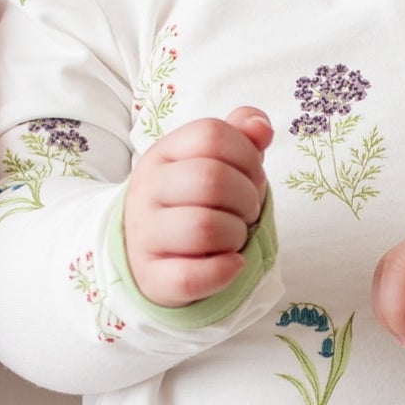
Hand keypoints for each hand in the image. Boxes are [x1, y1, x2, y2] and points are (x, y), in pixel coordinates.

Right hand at [123, 106, 271, 305]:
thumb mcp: (212, 163)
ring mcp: (144, 235)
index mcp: (163, 154)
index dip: (247, 156)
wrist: (149, 253)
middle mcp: (148, 190)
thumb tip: (260, 127)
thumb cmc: (192, 203)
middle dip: (247, 198)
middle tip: (247, 212)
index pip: (212, 134)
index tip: (253, 179)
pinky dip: (224, 271)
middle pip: (211, 179)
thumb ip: (240, 138)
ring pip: (204, 228)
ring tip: (234, 237)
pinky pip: (191, 276)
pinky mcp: (152, 277)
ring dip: (236, 235)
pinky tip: (232, 264)